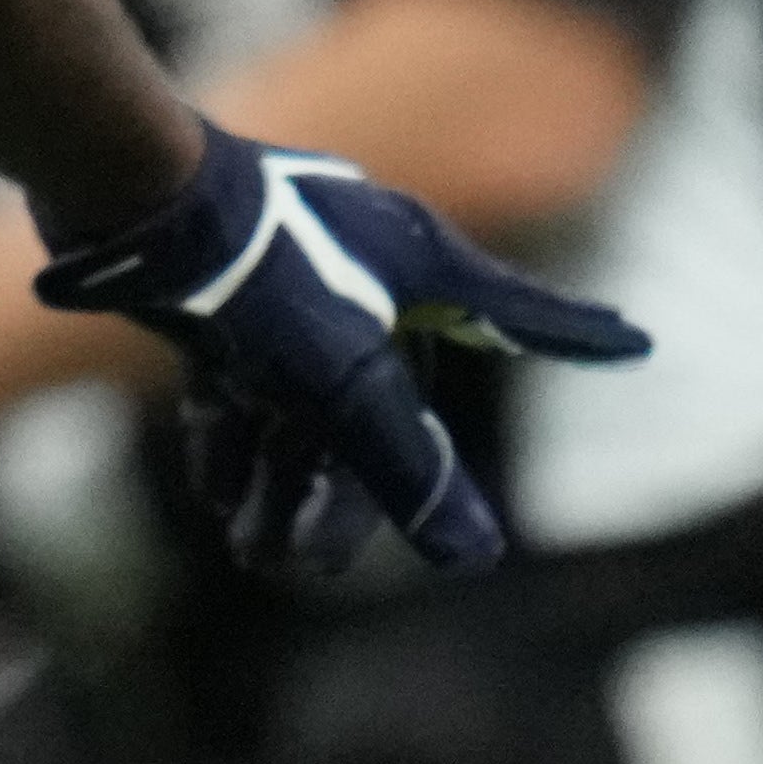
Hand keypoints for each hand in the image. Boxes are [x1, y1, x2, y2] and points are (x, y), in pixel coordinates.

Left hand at [32, 123, 647, 575]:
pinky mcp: (221, 294)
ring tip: (257, 553)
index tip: (634, 340)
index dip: (576, 334)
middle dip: (351, 489)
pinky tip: (222, 498)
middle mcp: (364, 265)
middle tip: (314, 563)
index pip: (518, 313)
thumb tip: (475, 554)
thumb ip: (405, 465)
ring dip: (286, 480)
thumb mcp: (345, 377)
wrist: (129, 200)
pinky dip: (239, 440)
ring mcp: (290, 277)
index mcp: (419, 261)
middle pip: (387, 400)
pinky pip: (249, 381)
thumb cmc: (255, 269)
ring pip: (308, 401)